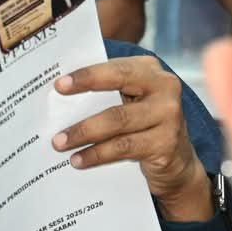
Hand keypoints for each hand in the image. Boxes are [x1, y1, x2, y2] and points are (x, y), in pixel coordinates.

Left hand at [51, 56, 210, 216]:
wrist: (177, 162)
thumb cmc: (142, 125)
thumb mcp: (129, 102)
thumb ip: (105, 91)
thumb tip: (59, 95)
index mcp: (150, 70)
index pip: (116, 67)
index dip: (87, 74)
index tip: (58, 84)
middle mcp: (165, 87)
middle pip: (119, 87)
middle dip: (83, 95)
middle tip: (54, 103)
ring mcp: (169, 115)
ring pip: (118, 120)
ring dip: (83, 132)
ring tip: (59, 143)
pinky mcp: (167, 143)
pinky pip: (124, 147)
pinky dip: (97, 154)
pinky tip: (78, 160)